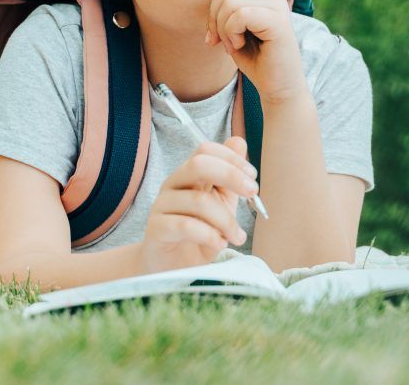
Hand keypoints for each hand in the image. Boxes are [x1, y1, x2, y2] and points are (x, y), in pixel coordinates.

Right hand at [140, 136, 258, 273]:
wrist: (173, 267)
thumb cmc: (199, 232)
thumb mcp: (221, 203)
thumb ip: (230, 177)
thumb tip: (239, 141)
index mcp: (188, 175)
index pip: (205, 150)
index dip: (232, 159)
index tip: (252, 178)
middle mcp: (172, 185)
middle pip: (198, 164)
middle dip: (231, 175)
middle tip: (252, 193)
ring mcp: (161, 206)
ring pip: (198, 200)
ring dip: (227, 220)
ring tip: (237, 236)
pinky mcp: (156, 230)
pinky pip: (185, 226)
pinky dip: (209, 236)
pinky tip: (220, 244)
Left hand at [205, 0, 307, 102]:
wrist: (279, 87)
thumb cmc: (257, 60)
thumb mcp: (235, 31)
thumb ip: (225, 10)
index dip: (214, 9)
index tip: (216, 36)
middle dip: (215, 18)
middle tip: (223, 42)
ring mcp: (278, 6)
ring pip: (231, 1)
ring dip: (224, 28)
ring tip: (233, 45)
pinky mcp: (278, 20)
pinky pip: (240, 15)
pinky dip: (232, 33)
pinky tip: (240, 45)